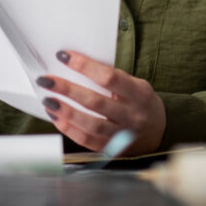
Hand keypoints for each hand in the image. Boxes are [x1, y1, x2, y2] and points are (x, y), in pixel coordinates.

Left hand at [36, 50, 165, 154]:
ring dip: (66, 112)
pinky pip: (88, 140)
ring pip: (91, 125)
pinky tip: (56, 118)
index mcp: (139, 93)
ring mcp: (123, 135)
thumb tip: (73, 66)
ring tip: (48, 101)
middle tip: (46, 80)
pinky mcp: (113, 149)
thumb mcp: (135, 84)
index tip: (63, 56)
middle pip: (96, 102)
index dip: (84, 66)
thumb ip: (112, 78)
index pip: (109, 77)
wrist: (159, 131)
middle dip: (67, 90)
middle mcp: (132, 115)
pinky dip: (69, 130)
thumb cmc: (140, 101)